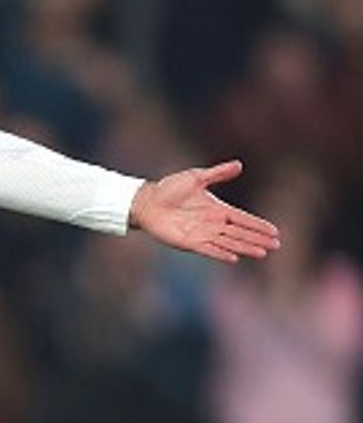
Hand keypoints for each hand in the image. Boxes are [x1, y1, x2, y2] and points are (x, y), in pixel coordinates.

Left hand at [129, 160, 280, 262]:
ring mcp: (202, 234)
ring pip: (229, 242)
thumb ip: (217, 173)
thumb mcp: (196, 177)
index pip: (243, 218)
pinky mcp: (189, 242)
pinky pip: (209, 249)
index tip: (275, 231)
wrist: (147, 201)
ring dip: (245, 247)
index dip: (258, 225)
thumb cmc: (169, 188)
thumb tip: (239, 164)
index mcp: (217, 209)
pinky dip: (221, 253)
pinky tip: (234, 258)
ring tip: (262, 253)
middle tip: (276, 245)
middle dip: (258, 239)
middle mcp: (213, 224)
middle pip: (240, 233)